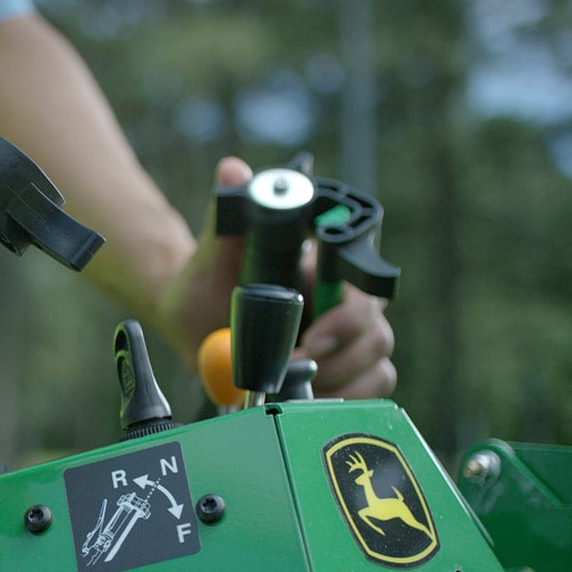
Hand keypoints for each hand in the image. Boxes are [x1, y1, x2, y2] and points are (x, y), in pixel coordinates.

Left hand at [156, 157, 395, 399]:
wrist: (191, 322)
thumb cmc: (207, 281)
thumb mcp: (212, 251)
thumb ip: (226, 215)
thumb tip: (234, 170)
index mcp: (321, 267)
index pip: (362, 278)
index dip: (350, 309)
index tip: (314, 330)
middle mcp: (342, 300)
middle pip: (376, 327)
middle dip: (342, 351)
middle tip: (299, 362)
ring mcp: (345, 339)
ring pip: (379, 361)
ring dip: (343, 379)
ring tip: (300, 385)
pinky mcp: (341, 372)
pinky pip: (371, 390)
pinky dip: (347, 400)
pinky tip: (312, 401)